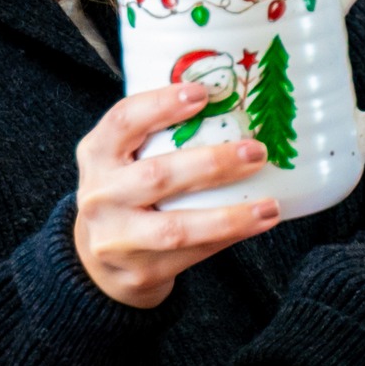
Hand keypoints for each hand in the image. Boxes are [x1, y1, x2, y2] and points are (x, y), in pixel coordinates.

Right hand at [74, 82, 280, 308]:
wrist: (96, 262)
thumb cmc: (124, 194)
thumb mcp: (120, 159)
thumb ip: (154, 135)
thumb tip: (231, 105)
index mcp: (96, 154)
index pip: (123, 121)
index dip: (161, 105)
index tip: (203, 93)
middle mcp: (100, 195)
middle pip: (157, 176)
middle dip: (212, 163)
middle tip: (256, 152)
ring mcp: (117, 238)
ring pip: (177, 227)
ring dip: (228, 216)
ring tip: (268, 206)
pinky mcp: (140, 272)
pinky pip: (191, 254)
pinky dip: (227, 238)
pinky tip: (255, 225)